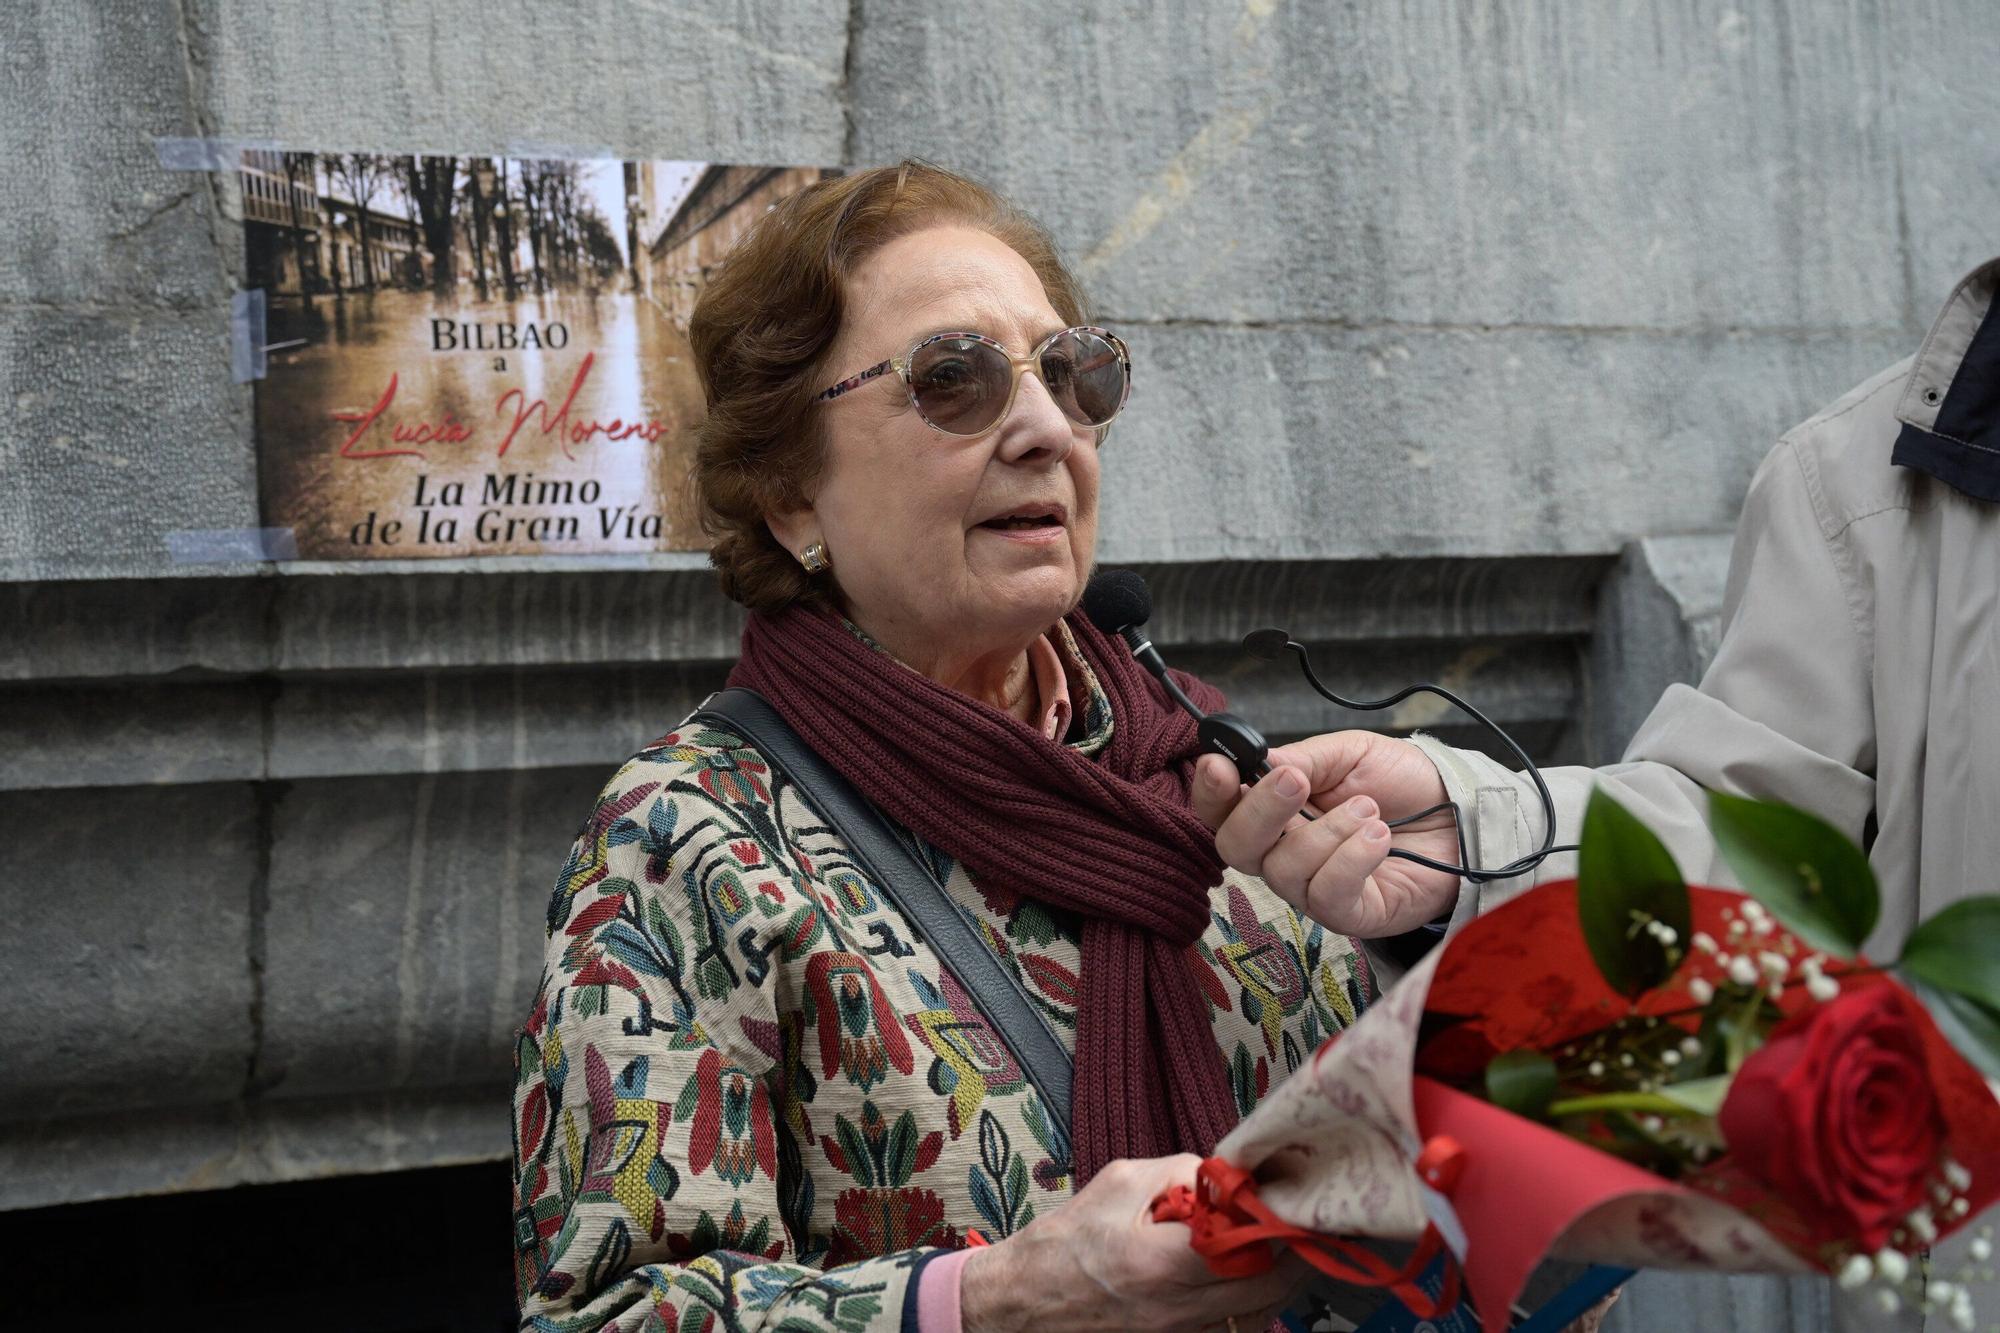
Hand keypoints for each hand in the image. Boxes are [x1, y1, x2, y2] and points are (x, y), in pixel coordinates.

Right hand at [958, 1154, 1306, 1331]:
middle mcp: (1179, 1310)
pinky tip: (1255, 1273)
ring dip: (1283, 1274)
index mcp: (1160, 1263)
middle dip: (1295, 1246)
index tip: (1289, 1190)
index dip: (1277, 1215)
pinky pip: (1240, 1326)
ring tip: (1286, 1239)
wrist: (1027, 1302)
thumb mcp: (1120, 1182)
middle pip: (1270, 1284)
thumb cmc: (1067, 1240)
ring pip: (1264, 1311)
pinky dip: (1258, 1299)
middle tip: (1301, 1213)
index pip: (1248, 1243)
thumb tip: (1231, 1175)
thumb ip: (1181, 1173)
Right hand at [1191, 731, 1461, 937]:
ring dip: (1327, 832)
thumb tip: (1257, 762)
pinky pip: (1327, 896)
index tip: (1221, 766)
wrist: (1460, 812)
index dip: (1210, 791)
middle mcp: (1283, 852)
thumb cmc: (1401, 784)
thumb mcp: (1350, 753)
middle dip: (1259, 811)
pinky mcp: (1348, 915)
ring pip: (1283, 871)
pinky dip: (1351, 860)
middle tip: (1297, 782)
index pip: (1220, 809)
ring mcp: (1312, 888)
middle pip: (1234, 847)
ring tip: (1370, 809)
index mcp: (1274, 809)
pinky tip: (1378, 836)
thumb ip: (1303, 757)